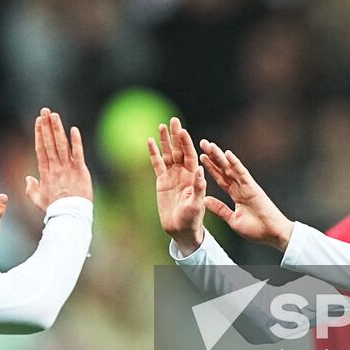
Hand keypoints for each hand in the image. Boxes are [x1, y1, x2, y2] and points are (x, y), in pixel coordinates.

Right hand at [25, 108, 92, 211]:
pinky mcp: (80, 171)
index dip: (39, 134)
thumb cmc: (55, 209)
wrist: (70, 216)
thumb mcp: (39, 200)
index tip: (38, 121)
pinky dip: (76, 141)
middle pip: (49, 143)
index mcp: (45, 173)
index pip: (41, 149)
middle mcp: (55, 167)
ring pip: (61, 145)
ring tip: (54, 115)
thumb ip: (31, 189)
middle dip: (46, 126)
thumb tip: (27, 178)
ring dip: (57, 129)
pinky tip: (74, 129)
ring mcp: (68, 168)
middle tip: (44, 111)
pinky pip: (78, 153)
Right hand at [148, 117, 205, 254]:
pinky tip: (149, 141)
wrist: (181, 229)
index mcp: (194, 176)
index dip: (186, 143)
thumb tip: (200, 170)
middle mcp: (183, 172)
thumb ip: (198, 188)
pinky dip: (153, 152)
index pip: (190, 155)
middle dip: (176, 136)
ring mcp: (172, 175)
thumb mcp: (196, 204)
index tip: (182, 131)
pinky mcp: (162, 181)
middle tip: (173, 120)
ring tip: (161, 126)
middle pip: (179, 150)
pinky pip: (157, 164)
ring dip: (165, 140)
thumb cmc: (192, 219)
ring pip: (168, 154)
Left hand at [197, 140, 294, 250]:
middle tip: (203, 143)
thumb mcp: (233, 219)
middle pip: (224, 169)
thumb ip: (220, 209)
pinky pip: (242, 173)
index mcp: (236, 194)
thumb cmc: (256, 229)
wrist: (272, 234)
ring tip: (210, 145)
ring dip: (220, 156)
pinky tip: (227, 153)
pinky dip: (235, 163)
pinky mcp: (253, 187)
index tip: (201, 157)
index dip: (211, 168)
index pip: (220, 178)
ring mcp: (246, 186)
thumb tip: (205, 200)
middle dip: (213, 157)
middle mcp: (240, 187)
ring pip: (230, 168)